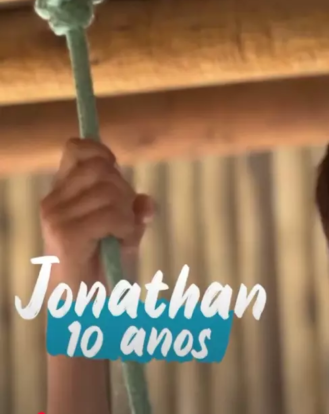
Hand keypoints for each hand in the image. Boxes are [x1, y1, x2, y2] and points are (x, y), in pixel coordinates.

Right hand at [40, 139, 154, 284]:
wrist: (85, 305)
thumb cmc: (104, 266)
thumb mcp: (125, 231)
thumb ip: (135, 210)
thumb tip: (146, 203)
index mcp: (61, 194)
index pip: (77, 149)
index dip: (102, 152)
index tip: (117, 168)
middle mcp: (54, 202)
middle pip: (103, 169)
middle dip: (124, 190)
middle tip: (124, 218)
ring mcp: (57, 217)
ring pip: (111, 191)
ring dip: (127, 213)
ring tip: (121, 234)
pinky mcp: (66, 234)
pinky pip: (111, 214)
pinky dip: (125, 227)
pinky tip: (119, 241)